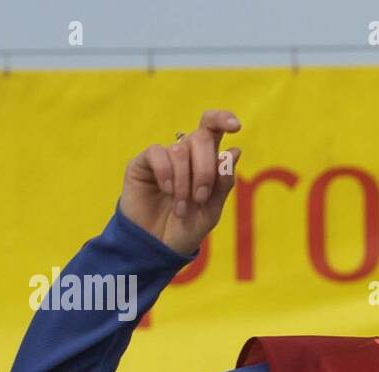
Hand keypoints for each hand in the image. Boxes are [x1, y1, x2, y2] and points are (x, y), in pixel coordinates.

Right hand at [120, 109, 241, 255]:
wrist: (157, 246)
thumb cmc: (186, 228)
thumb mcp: (211, 210)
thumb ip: (223, 183)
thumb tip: (234, 150)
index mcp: (206, 161)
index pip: (213, 128)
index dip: (222, 119)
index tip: (235, 126)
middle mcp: (185, 154)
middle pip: (201, 138)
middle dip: (206, 169)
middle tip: (201, 198)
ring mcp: (164, 157)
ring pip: (180, 149)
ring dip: (185, 182)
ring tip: (182, 207)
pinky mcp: (143, 164)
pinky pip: (158, 153)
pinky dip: (167, 173)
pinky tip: (167, 191)